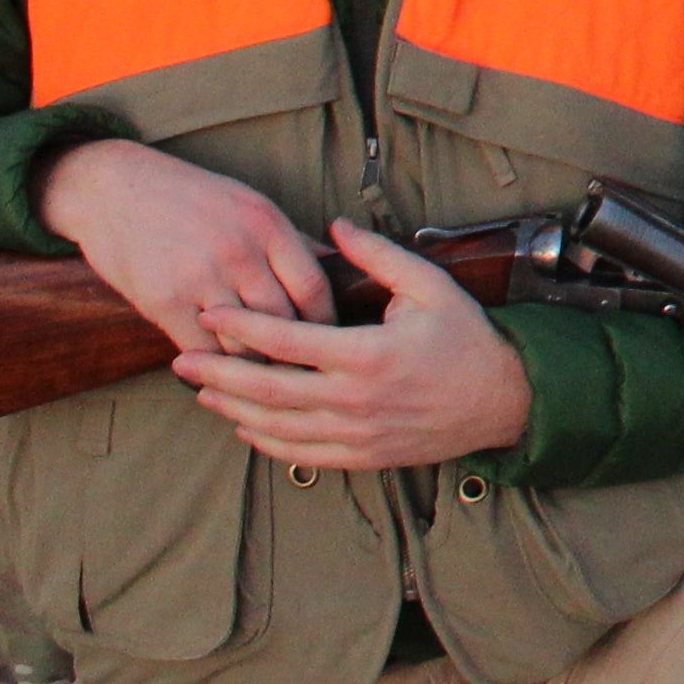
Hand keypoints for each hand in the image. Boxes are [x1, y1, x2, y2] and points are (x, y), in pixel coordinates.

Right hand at [39, 138, 333, 357]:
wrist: (114, 189)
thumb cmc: (190, 198)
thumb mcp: (249, 205)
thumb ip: (290, 241)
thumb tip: (337, 268)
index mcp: (267, 225)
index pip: (314, 287)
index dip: (325, 322)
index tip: (327, 341)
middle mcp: (239, 251)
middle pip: (283, 321)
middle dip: (294, 351)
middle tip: (298, 371)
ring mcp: (200, 277)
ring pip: (244, 343)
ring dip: (253, 365)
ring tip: (260, 379)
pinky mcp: (163, 301)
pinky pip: (203, 351)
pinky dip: (213, 366)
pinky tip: (217, 373)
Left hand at [174, 219, 535, 473]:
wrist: (501, 400)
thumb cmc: (465, 339)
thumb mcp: (430, 286)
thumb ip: (378, 256)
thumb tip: (334, 227)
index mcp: (367, 354)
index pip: (287, 340)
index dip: (243, 327)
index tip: (210, 313)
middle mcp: (355, 400)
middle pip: (268, 389)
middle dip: (218, 373)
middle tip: (182, 358)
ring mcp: (356, 434)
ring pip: (277, 426)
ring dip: (233, 409)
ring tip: (202, 390)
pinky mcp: (361, 456)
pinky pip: (300, 453)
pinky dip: (265, 441)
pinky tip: (244, 426)